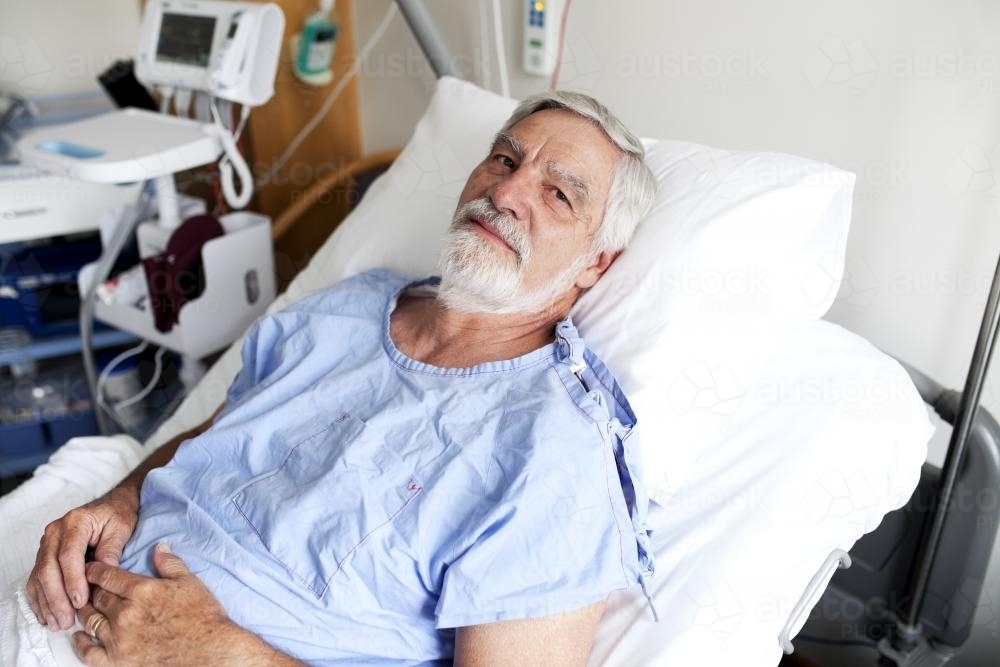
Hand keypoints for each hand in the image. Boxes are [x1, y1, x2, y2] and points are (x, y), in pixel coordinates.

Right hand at [27, 484, 139, 629]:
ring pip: (39, 577)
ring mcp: (47, 544)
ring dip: (47, 603)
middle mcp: (55, 532)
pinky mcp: (45, 555)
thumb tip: (101, 579)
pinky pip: (37, 579)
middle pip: (48, 568)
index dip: (73, 580)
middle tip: (66, 620)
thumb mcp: (121, 529)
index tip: (80, 601)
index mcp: (75, 522)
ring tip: (58, 623)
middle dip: (56, 598)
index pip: (68, 555)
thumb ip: (110, 552)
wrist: (112, 505)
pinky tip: (47, 615)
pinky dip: (41, 599)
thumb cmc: (117, 515)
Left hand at [73, 543, 299, 666]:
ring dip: (85, 613)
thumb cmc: (203, 618)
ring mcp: (119, 640)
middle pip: (97, 597)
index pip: (107, 576)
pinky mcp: (118, 662)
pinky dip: (81, 644)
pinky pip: (89, 653)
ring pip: (90, 622)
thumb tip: (159, 546)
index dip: (95, 570)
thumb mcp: (189, 582)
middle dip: (90, 590)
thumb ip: (170, 563)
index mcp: (142, 591)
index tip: (89, 569)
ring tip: (84, 608)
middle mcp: (125, 614)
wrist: (210, 652)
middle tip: (86, 587)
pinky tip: (79, 637)